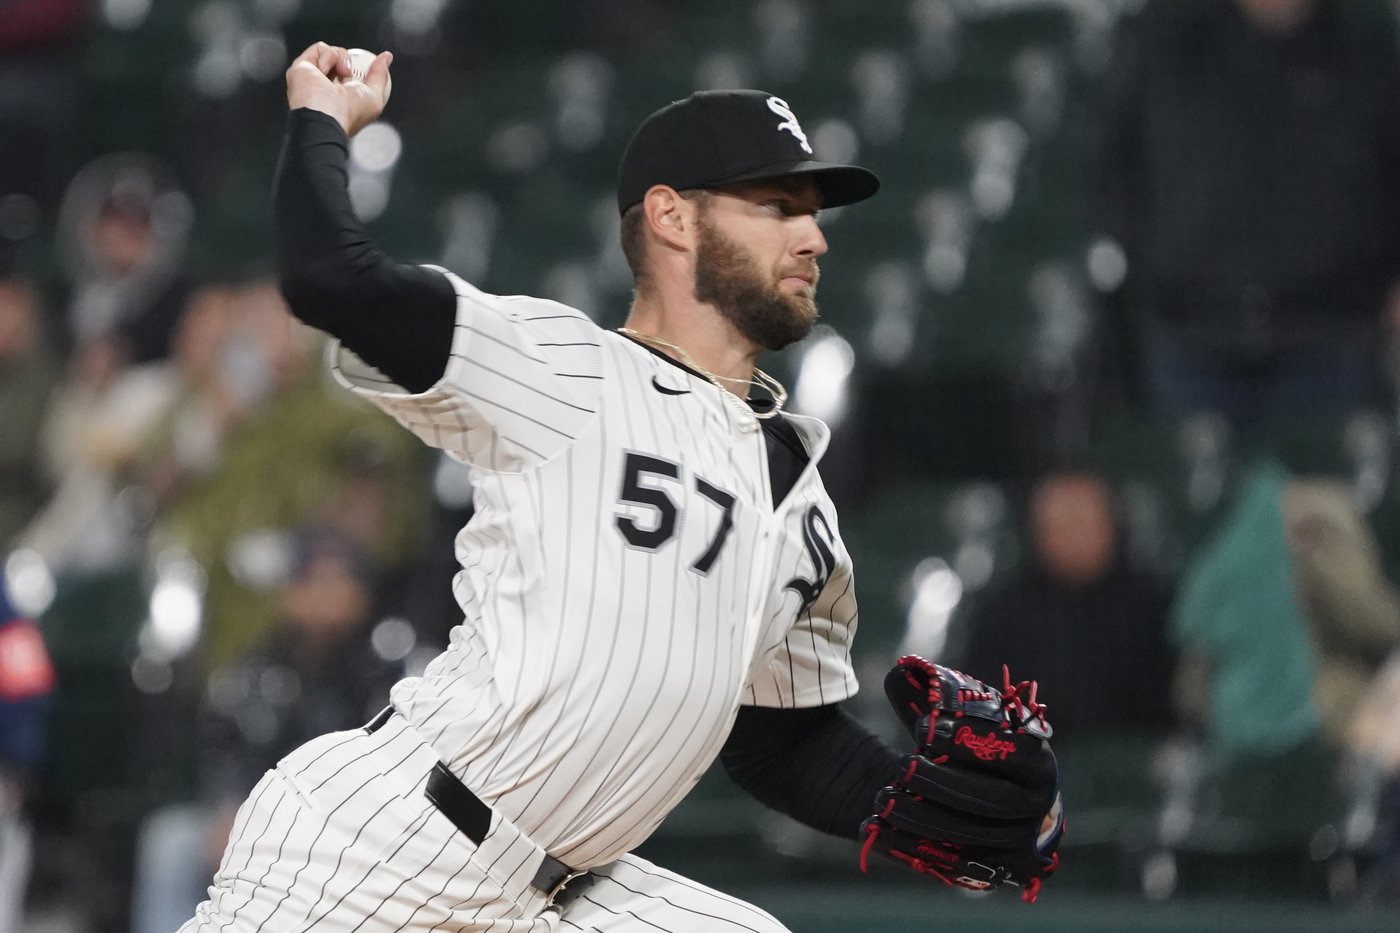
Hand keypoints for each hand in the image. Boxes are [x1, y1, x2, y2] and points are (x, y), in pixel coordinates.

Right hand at [285, 42, 392, 136]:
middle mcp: (325, 86)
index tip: (368, 67)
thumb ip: (380, 76)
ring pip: (331, 52)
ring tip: (341, 74)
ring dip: (340, 59)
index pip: (351, 75)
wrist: (325, 115)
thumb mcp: (374, 96)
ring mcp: (312, 76)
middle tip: (350, 74)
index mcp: (341, 96)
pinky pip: (320, 48)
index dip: (359, 68)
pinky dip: (327, 56)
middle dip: (349, 63)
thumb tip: (386, 57)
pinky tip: (325, 72)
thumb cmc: (348, 112)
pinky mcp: (301, 66)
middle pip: (340, 61)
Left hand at [859, 657, 1062, 901]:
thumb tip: (901, 671)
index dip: (966, 741)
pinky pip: (950, 864)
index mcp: (1038, 760)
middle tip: (900, 766)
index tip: (922, 729)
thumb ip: (933, 694)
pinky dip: (908, 847)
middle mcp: (1037, 805)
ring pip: (967, 835)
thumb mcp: (964, 716)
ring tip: (882, 798)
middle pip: (989, 799)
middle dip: (940, 782)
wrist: (999, 794)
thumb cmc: (977, 747)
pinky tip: (874, 828)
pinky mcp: (993, 870)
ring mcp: (1017, 842)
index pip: (1011, 751)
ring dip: (920, 817)